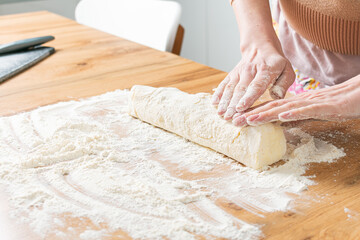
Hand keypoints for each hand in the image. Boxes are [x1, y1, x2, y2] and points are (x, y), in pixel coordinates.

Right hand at [212, 46, 294, 120]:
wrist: (260, 47)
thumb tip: (276, 97)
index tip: (241, 108)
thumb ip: (284, 84)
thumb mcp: (287, 70)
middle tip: (229, 117)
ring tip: (221, 113)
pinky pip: (224, 83)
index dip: (248, 97)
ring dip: (225, 101)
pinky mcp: (232, 74)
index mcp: (266, 70)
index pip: (256, 85)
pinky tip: (214, 103)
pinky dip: (218, 93)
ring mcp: (239, 72)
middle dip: (233, 104)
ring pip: (230, 87)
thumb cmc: (276, 64)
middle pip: (240, 89)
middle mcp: (250, 70)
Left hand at [233, 74, 359, 125]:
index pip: (270, 108)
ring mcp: (311, 103)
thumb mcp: (311, 113)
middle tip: (233, 121)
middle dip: (251, 114)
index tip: (236, 119)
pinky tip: (282, 116)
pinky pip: (307, 110)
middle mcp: (298, 101)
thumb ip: (295, 117)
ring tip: (249, 119)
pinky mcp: (325, 106)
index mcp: (295, 103)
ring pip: (284, 107)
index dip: (253, 113)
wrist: (358, 94)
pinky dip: (294, 113)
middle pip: (271, 107)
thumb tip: (278, 124)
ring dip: (265, 113)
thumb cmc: (336, 104)